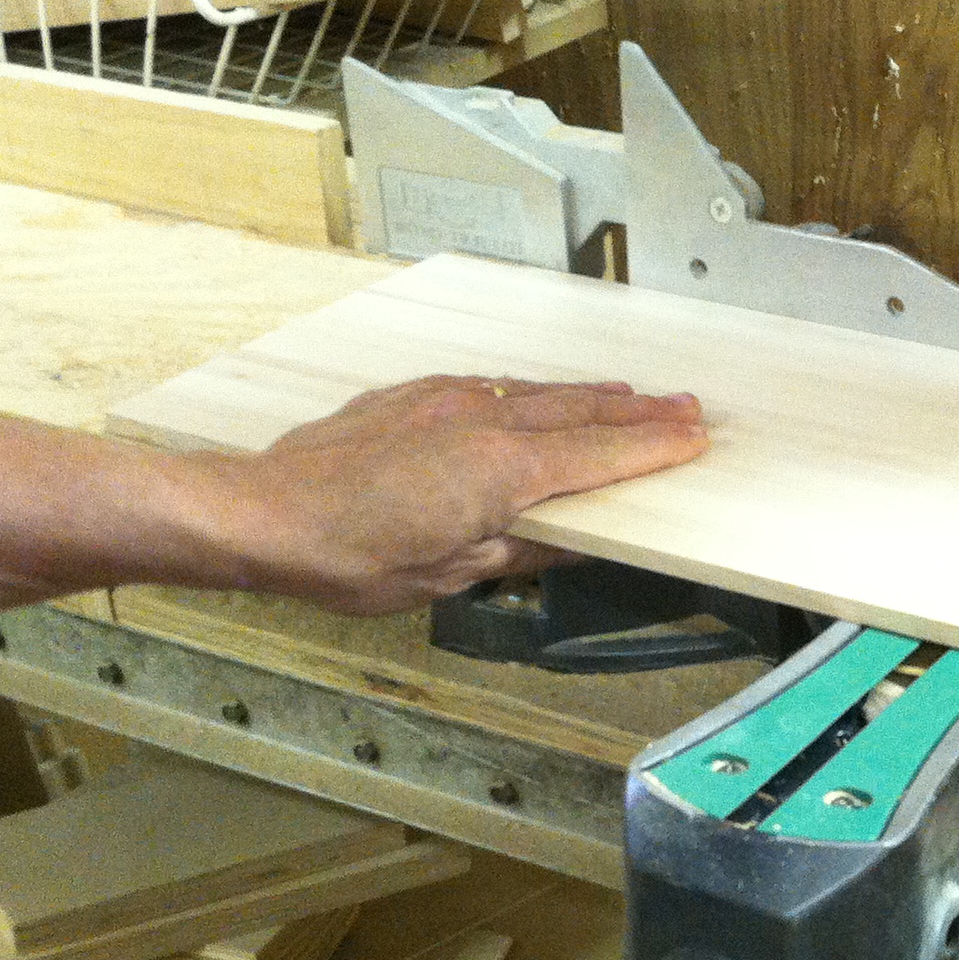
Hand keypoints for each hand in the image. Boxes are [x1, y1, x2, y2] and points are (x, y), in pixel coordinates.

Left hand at [208, 374, 708, 615]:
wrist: (263, 514)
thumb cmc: (347, 556)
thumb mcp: (450, 575)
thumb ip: (522, 547)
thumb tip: (575, 537)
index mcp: (500, 471)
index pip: (598, 456)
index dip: (653, 449)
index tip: (695, 441)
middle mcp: (481, 422)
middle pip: (581, 412)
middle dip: (640, 412)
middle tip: (688, 408)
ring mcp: (446, 401)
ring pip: (539, 391)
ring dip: (592, 396)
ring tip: (633, 396)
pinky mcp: (413, 396)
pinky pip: (493, 385)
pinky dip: (534, 390)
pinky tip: (543, 394)